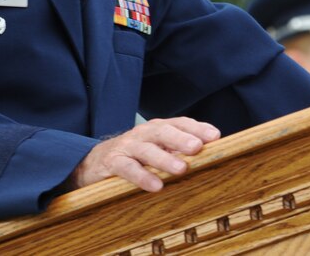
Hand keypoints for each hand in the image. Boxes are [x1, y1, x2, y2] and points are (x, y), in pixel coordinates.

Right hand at [73, 117, 220, 191]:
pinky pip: (128, 169)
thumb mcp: (157, 149)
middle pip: (163, 131)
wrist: (94, 161)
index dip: (197, 128)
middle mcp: (143, 133)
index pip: (179, 123)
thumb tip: (212, 154)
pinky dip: (142, 177)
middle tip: (197, 147)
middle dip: (181, 138)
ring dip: (164, 158)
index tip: (215, 136)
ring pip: (147, 150)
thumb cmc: (134, 155)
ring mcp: (128, 147)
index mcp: (157, 128)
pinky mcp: (113, 163)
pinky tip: (156, 186)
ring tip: (181, 168)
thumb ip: (179, 150)